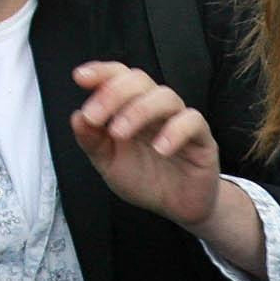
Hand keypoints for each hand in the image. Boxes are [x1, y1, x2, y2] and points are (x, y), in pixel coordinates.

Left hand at [70, 61, 222, 229]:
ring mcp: (179, 121)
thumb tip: (77, 117)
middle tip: (94, 117)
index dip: (101, 72)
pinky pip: (192, 122)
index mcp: (130, 108)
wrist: (177, 208)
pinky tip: (159, 149)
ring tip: (120, 134)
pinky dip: (175, 131)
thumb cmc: (144, 180)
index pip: (118, 77)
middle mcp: (154, 109)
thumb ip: (92, 142)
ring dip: (138, 110)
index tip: (80, 78)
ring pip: (165, 96)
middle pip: (139, 80)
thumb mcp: (109, 164)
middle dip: (113, 93)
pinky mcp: (202, 139)